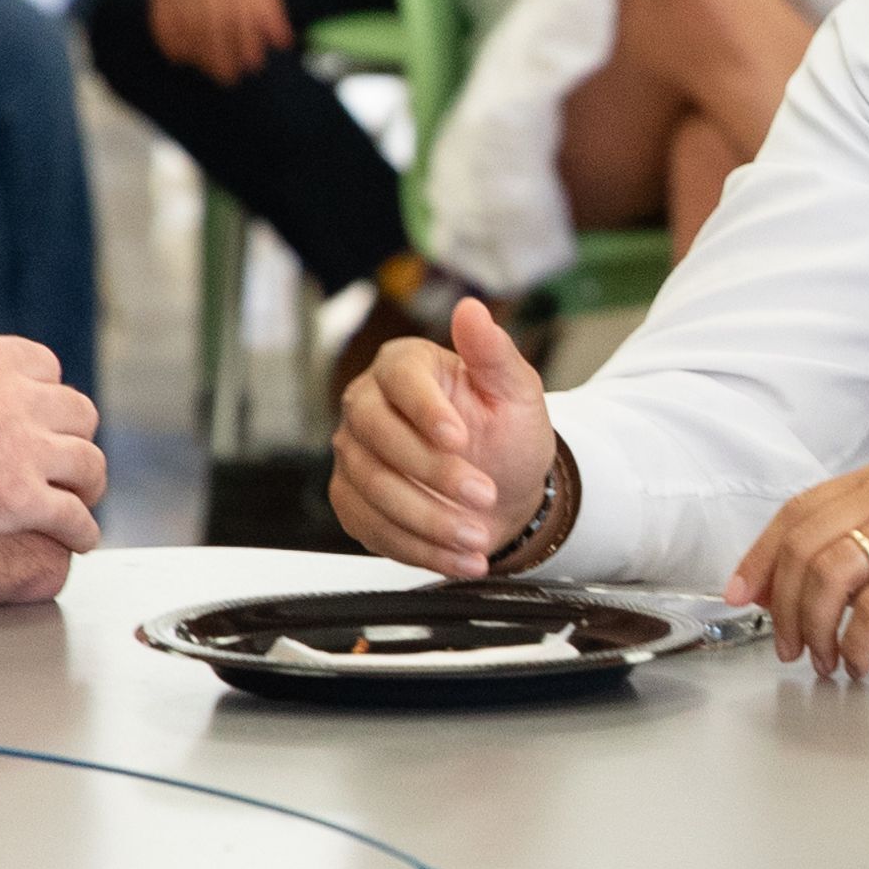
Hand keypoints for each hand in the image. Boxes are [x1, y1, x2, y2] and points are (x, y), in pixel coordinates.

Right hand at [334, 293, 557, 577]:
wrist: (503, 491)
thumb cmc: (506, 434)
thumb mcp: (516, 392)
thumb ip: (494, 353)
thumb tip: (472, 310)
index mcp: (405, 366)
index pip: (399, 379)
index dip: (425, 410)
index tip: (459, 438)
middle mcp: (368, 405)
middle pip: (376, 436)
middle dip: (432, 472)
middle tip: (484, 496)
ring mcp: (354, 455)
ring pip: (373, 488)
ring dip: (430, 520)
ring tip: (478, 537)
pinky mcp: (352, 500)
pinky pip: (372, 528)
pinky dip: (419, 549)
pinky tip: (461, 558)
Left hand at [727, 455, 868, 682]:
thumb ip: (842, 564)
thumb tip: (773, 591)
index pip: (798, 510)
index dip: (761, 557)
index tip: (742, 596)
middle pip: (807, 542)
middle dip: (786, 604)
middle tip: (790, 647)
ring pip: (832, 570)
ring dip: (816, 627)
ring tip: (824, 660)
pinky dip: (855, 642)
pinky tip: (859, 663)